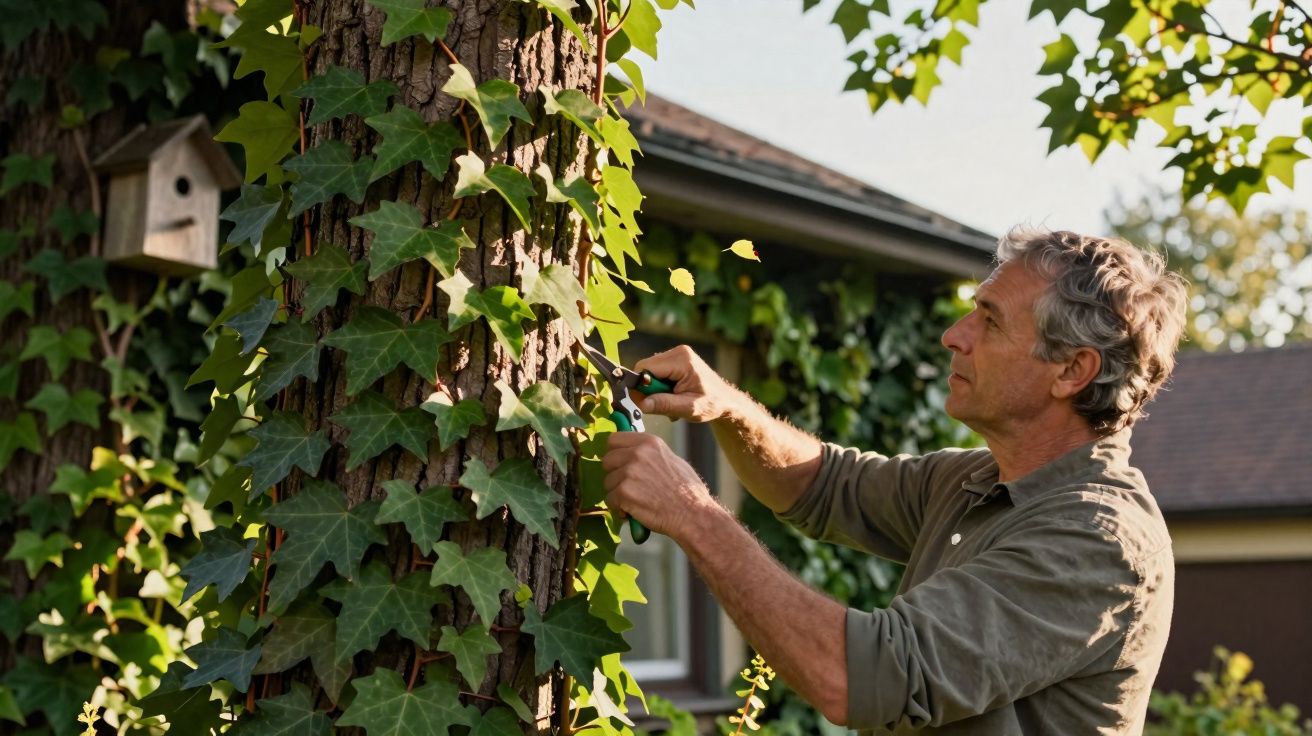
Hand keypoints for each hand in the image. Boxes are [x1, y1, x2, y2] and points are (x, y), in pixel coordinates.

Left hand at [602, 432, 717, 539]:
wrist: (692, 514)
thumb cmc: (688, 491)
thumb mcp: (672, 460)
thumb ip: (651, 454)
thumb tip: (633, 452)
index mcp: (650, 442)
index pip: (614, 439)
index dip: (614, 453)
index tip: (619, 463)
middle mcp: (638, 453)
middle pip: (607, 460)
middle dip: (614, 474)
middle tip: (628, 487)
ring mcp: (629, 472)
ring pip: (608, 482)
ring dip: (617, 494)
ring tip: (636, 501)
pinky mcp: (624, 492)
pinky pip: (609, 500)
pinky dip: (618, 508)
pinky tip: (633, 511)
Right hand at [632, 345, 735, 422]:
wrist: (726, 401)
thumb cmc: (712, 404)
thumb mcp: (688, 408)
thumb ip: (664, 404)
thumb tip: (641, 403)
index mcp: (682, 360)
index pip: (645, 367)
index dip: (640, 386)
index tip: (644, 403)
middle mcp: (678, 352)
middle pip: (646, 368)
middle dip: (649, 388)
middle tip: (663, 405)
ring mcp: (677, 354)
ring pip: (650, 371)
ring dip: (655, 389)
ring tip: (671, 401)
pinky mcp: (676, 360)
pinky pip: (657, 371)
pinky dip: (660, 385)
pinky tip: (673, 394)